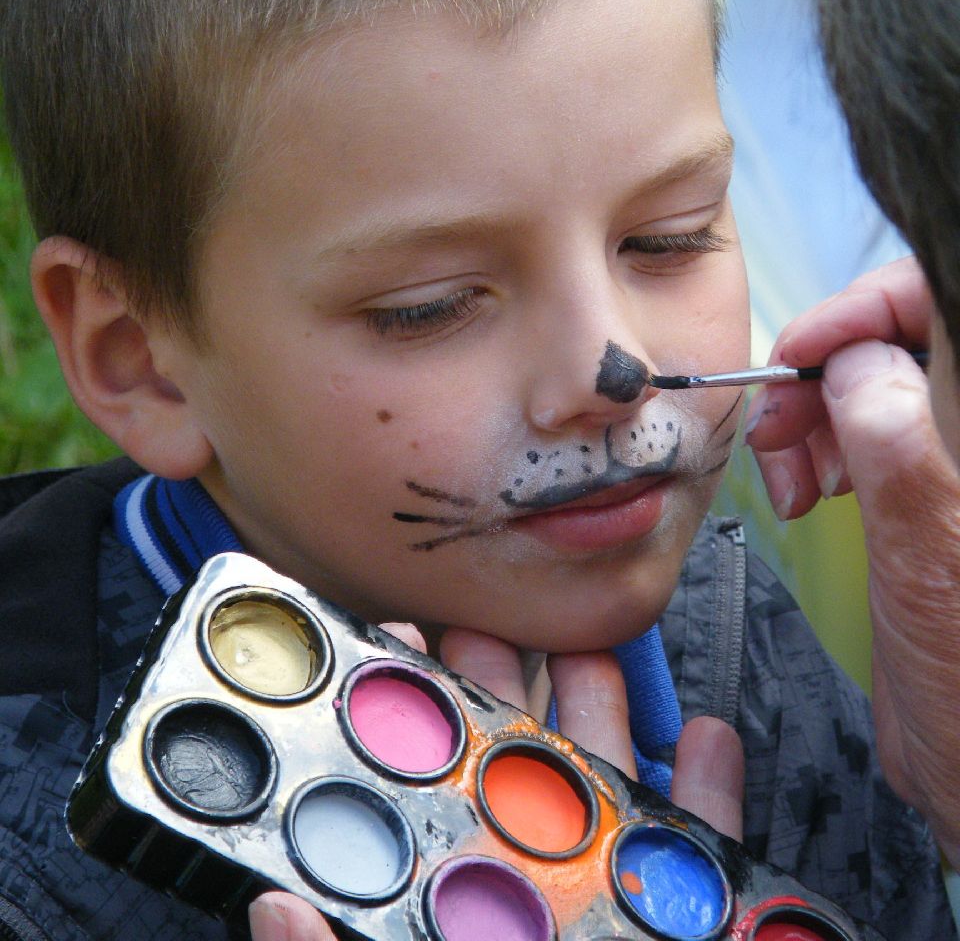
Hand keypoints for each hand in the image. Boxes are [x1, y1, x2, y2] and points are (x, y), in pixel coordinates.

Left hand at [249, 624, 744, 938]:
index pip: (426, 819)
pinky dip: (714, 800)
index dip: (411, 733)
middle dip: (507, 697)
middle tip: (490, 621)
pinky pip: (710, 871)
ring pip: (611, 805)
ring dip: (606, 720)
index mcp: (459, 918)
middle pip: (516, 790)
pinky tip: (709, 735)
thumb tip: (271, 915)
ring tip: (594, 643)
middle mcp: (532, 917)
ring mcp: (616, 926)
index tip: (399, 649)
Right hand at [747, 256, 959, 862]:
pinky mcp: (919, 492)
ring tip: (791, 473)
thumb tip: (859, 360)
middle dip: (827, 368)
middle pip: (900, 338)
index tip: (803, 351)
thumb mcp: (932, 557)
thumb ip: (897, 444)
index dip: (869, 309)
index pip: (938, 303)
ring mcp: (949, 462)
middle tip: (781, 427)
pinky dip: (817, 444)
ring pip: (872, 380)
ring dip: (812, 411)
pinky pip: (860, 431)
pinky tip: (806, 488)